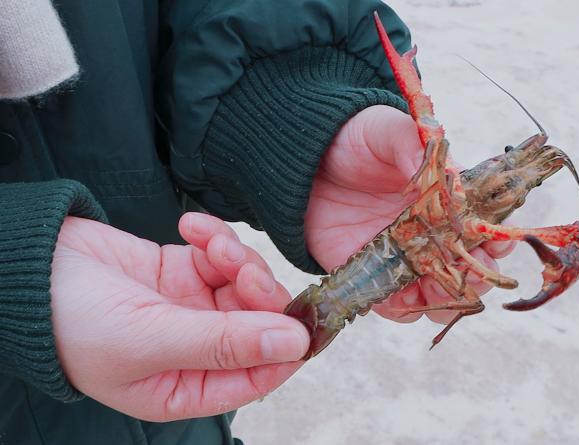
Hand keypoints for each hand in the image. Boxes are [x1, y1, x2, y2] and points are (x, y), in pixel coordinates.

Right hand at [50, 213, 308, 421]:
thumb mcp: (149, 338)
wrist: (24, 268)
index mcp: (186, 387)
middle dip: (258, 292)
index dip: (285, 347)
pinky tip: (191, 226)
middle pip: (258, 324)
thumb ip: (225, 342)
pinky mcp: (182, 271)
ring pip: (246, 284)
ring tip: (208, 243)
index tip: (302, 315)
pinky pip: (221, 254)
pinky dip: (215, 238)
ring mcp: (191, 308)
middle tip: (240, 268)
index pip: (258, 376)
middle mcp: (196, 351)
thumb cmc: (71, 322)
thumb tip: (294, 344)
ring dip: (236, 258)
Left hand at [305, 105, 515, 324]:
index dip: (497, 238)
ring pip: (440, 295)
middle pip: (471, 267)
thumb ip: (414, 148)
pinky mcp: (374, 275)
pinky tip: (401, 296)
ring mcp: (405, 258)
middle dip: (479, 275)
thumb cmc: (355, 139)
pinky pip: (397, 305)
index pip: (486, 225)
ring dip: (447, 299)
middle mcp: (433, 233)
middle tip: (471, 270)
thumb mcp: (386, 131)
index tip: (496, 241)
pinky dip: (405, 308)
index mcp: (447, 200)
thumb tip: (451, 178)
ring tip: (437, 288)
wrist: (305, 160)